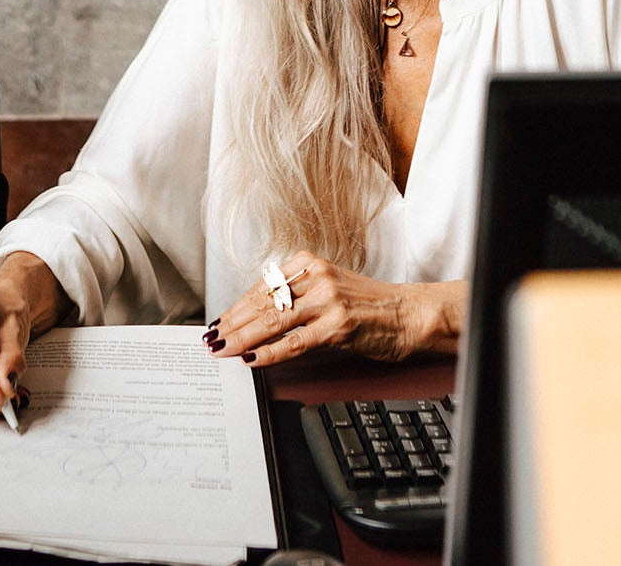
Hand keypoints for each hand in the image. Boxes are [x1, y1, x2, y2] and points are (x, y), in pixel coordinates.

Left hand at [205, 252, 461, 368]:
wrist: (409, 315)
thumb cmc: (369, 306)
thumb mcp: (328, 288)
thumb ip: (296, 298)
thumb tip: (256, 320)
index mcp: (309, 262)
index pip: (262, 286)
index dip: (237, 306)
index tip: (220, 321)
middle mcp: (316, 275)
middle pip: (262, 302)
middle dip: (233, 323)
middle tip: (212, 338)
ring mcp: (327, 300)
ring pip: (272, 320)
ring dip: (242, 338)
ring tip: (223, 349)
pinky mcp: (337, 325)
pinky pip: (294, 342)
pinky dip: (269, 352)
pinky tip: (252, 359)